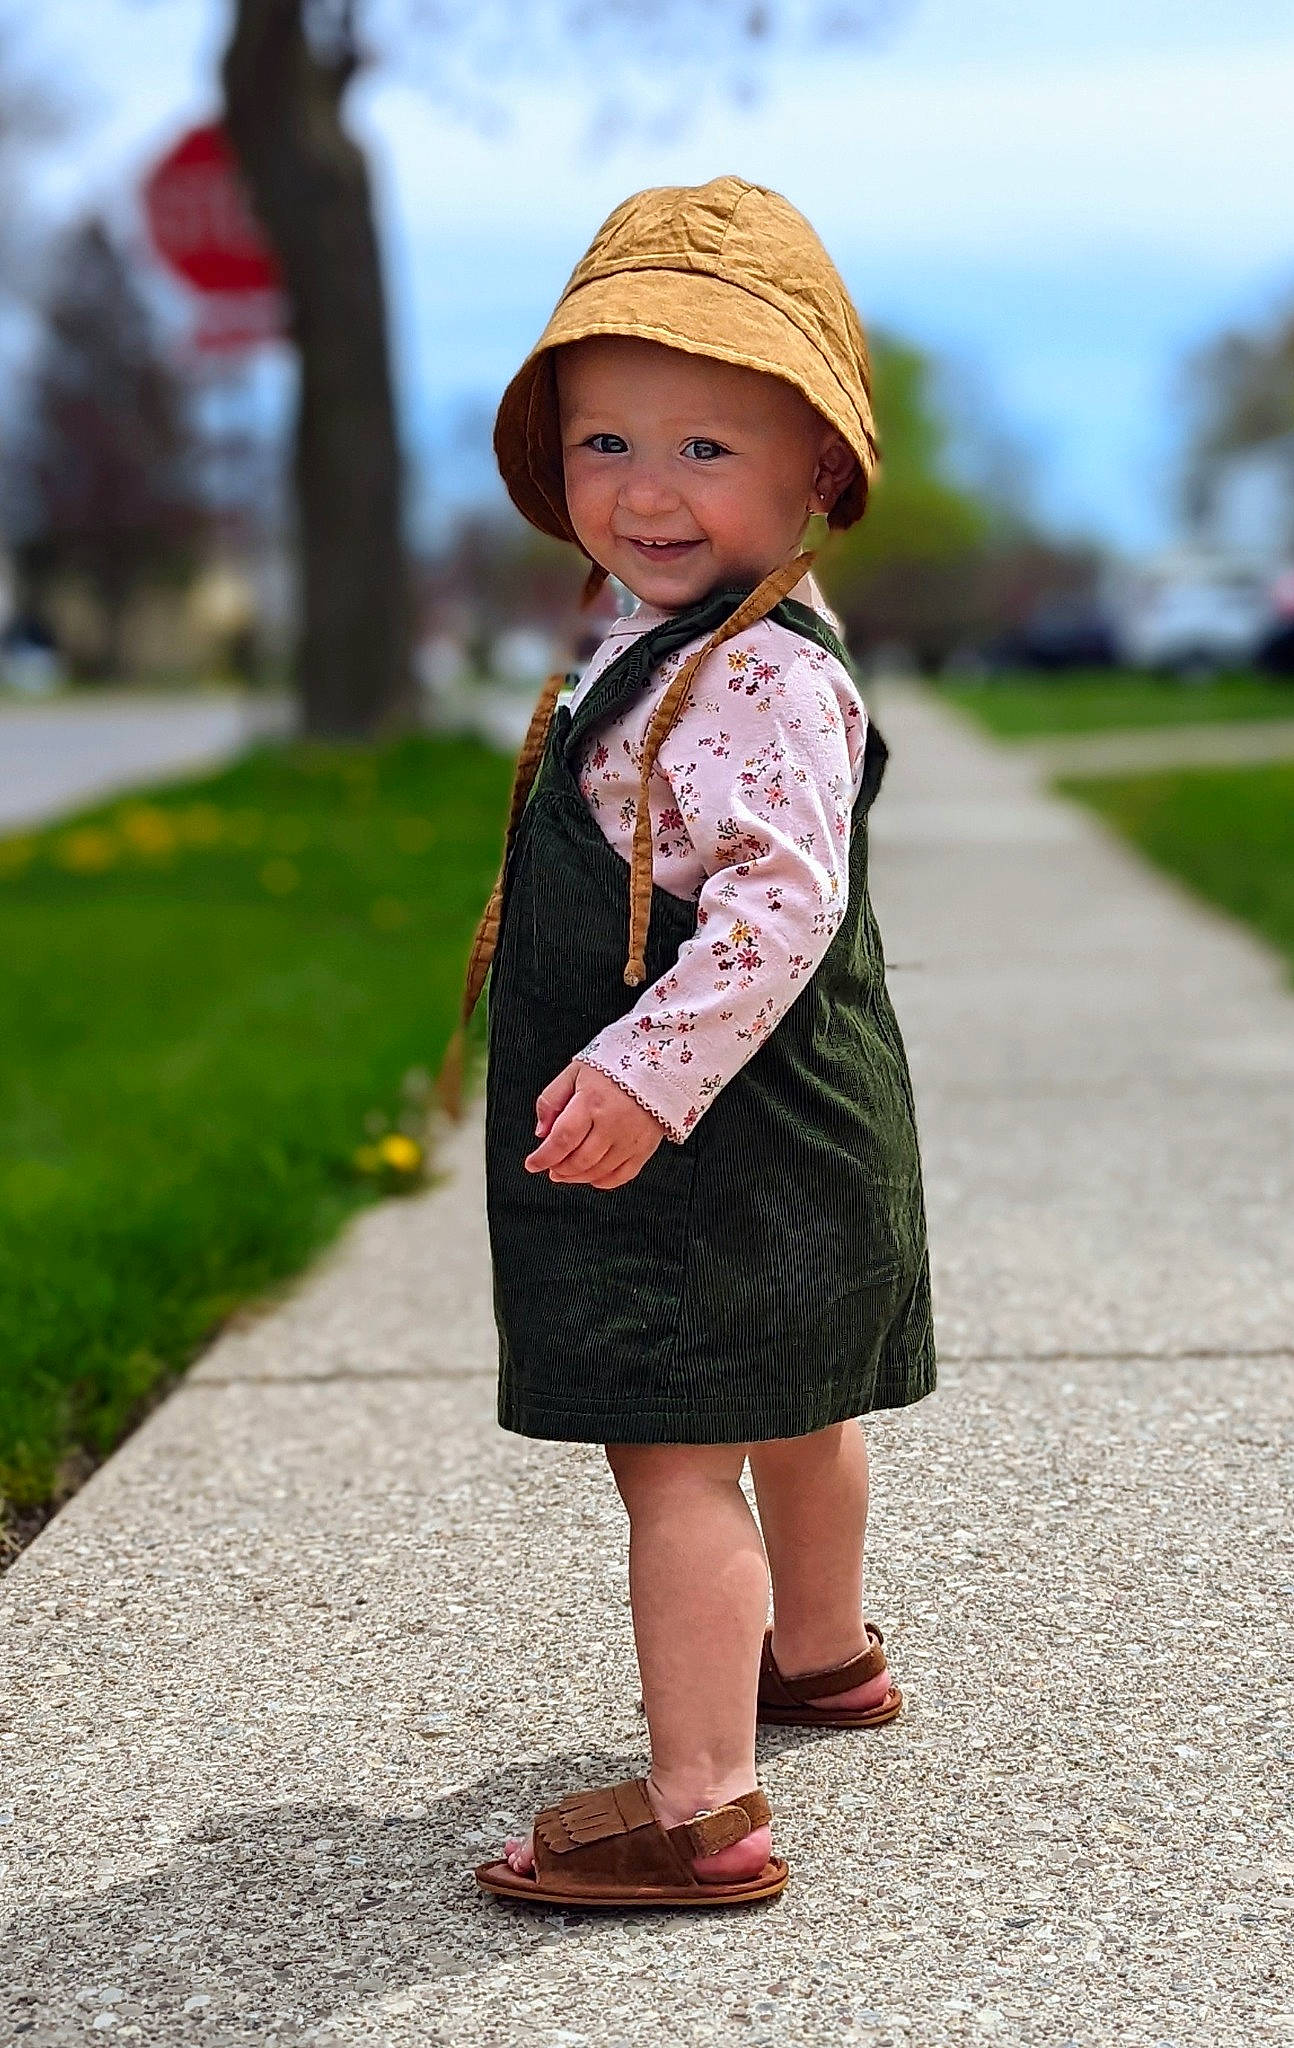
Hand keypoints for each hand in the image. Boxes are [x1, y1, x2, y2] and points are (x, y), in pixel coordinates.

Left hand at [525, 1059, 664, 1188]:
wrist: (659, 1064)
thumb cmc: (616, 1065)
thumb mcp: (575, 1072)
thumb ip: (551, 1100)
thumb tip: (541, 1131)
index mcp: (592, 1101)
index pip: (562, 1139)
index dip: (544, 1157)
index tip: (532, 1163)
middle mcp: (613, 1123)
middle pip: (579, 1160)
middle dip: (558, 1168)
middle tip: (550, 1166)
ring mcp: (631, 1138)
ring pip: (598, 1172)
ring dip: (576, 1177)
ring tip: (565, 1172)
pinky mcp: (645, 1148)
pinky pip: (622, 1176)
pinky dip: (603, 1181)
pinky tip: (592, 1176)